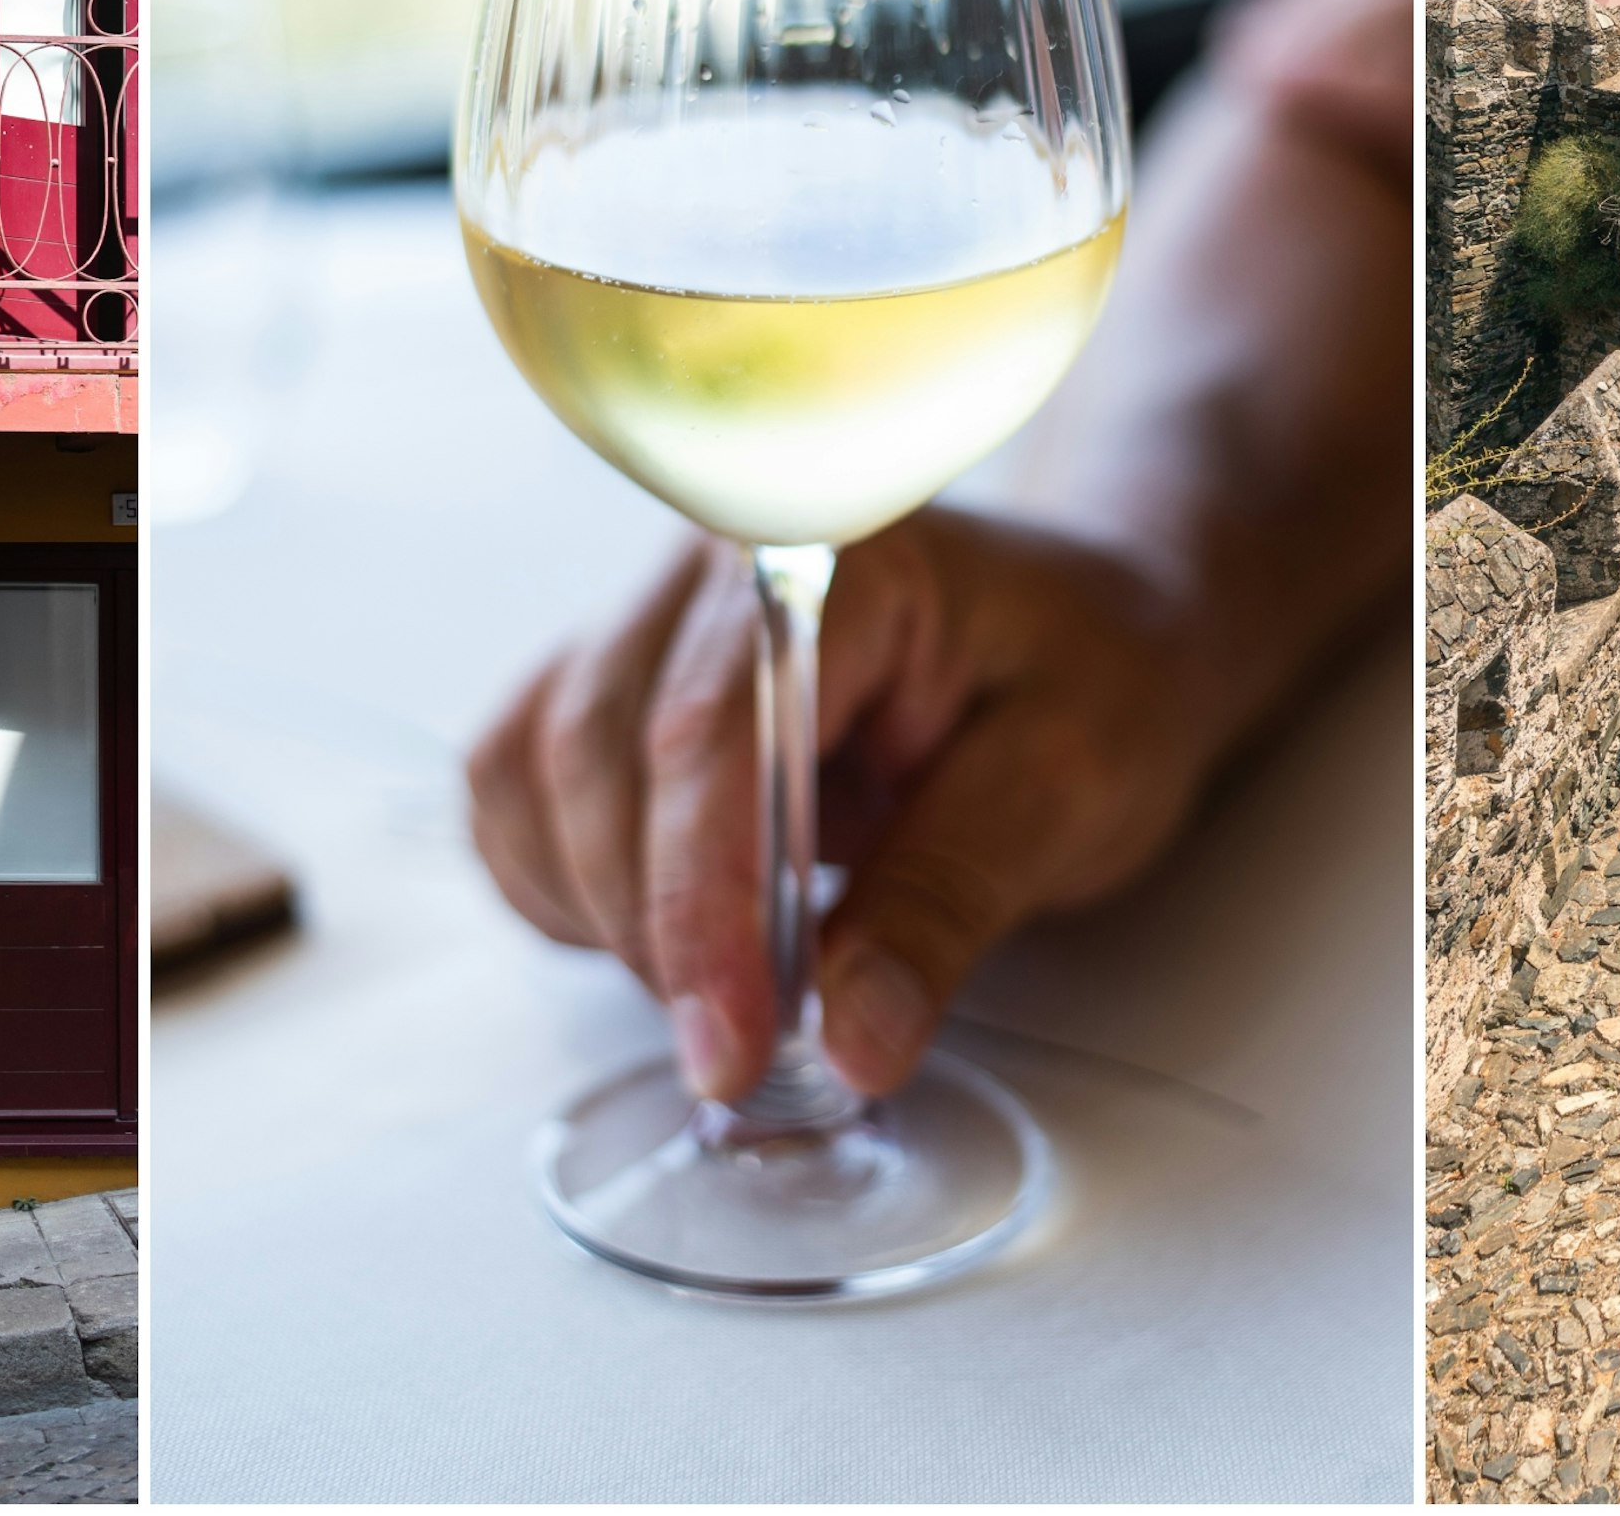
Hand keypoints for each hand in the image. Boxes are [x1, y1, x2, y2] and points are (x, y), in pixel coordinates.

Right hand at [467, 508, 1217, 1103]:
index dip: (702, 903)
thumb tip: (849, 1041)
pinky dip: (560, 883)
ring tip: (723, 991)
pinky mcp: (617, 679)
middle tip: (743, 1062)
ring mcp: (651, 616)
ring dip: (599, 910)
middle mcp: (713, 566)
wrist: (1094, 624)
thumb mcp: (1072, 788)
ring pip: (535, 768)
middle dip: (655, 931)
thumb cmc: (1098, 677)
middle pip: (600, 754)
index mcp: (832, 556)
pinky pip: (521, 783)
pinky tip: (662, 935)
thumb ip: (948, 903)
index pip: (712, 732)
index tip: (728, 1046)